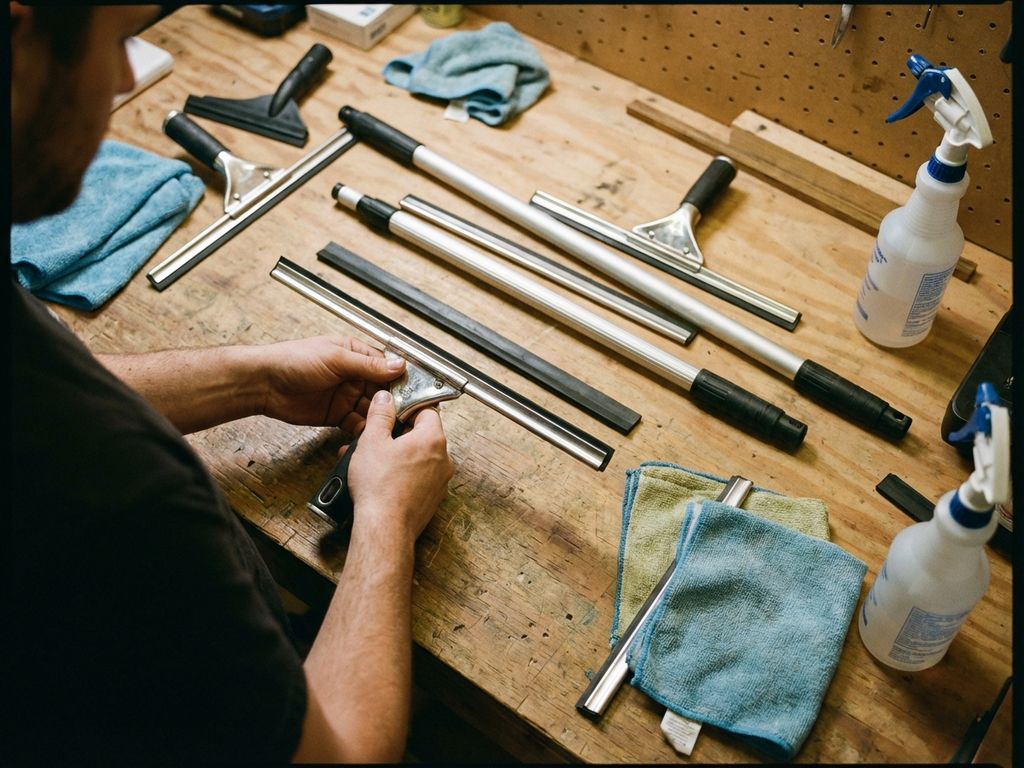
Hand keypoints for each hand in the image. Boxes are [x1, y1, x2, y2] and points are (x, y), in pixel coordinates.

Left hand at [257, 336, 404, 434]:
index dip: (401, 381)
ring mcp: (346, 396)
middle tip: (407, 415)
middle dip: (394, 403)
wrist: (264, 384)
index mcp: (355, 355)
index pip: (386, 368)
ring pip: (372, 410)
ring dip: (381, 418)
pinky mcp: (337, 415)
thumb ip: (368, 365)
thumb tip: (398, 365)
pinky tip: (373, 435)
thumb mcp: (336, 358)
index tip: (415, 392)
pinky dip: (365, 431)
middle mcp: (354, 375)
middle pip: (383, 391)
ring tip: (392, 427)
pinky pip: (357, 424)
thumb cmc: (293, 360)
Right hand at [347, 390, 453, 541]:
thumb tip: (385, 400)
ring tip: (374, 460)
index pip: (427, 410)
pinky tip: (381, 479)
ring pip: (419, 459)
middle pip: (423, 435)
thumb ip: (380, 415)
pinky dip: (403, 475)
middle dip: (399, 434)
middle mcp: (443, 460)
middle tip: (378, 438)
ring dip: (398, 456)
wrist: (385, 528)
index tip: (393, 411)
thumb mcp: (372, 441)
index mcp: (433, 440)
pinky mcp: (432, 499)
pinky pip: (418, 479)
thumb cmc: (380, 488)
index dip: (407, 408)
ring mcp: (440, 482)